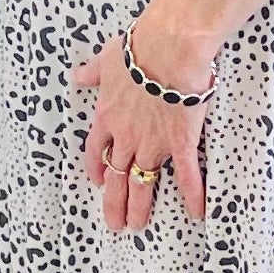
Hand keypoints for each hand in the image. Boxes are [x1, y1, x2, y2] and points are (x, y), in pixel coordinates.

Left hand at [70, 24, 209, 231]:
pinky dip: (192, 194)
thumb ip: (93, 72)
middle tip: (114, 221)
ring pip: (141, 182)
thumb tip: (77, 75)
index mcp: (108, 114)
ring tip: (137, 225)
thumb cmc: (140, 47)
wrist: (168, 48)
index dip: (96, 166)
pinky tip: (197, 212)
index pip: (97, 148)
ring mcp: (152, 142)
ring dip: (139, 206)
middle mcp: (126, 135)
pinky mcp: (179, 143)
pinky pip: (185, 175)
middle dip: (114, 201)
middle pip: (115, 175)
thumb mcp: (107, 57)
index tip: (97, 180)